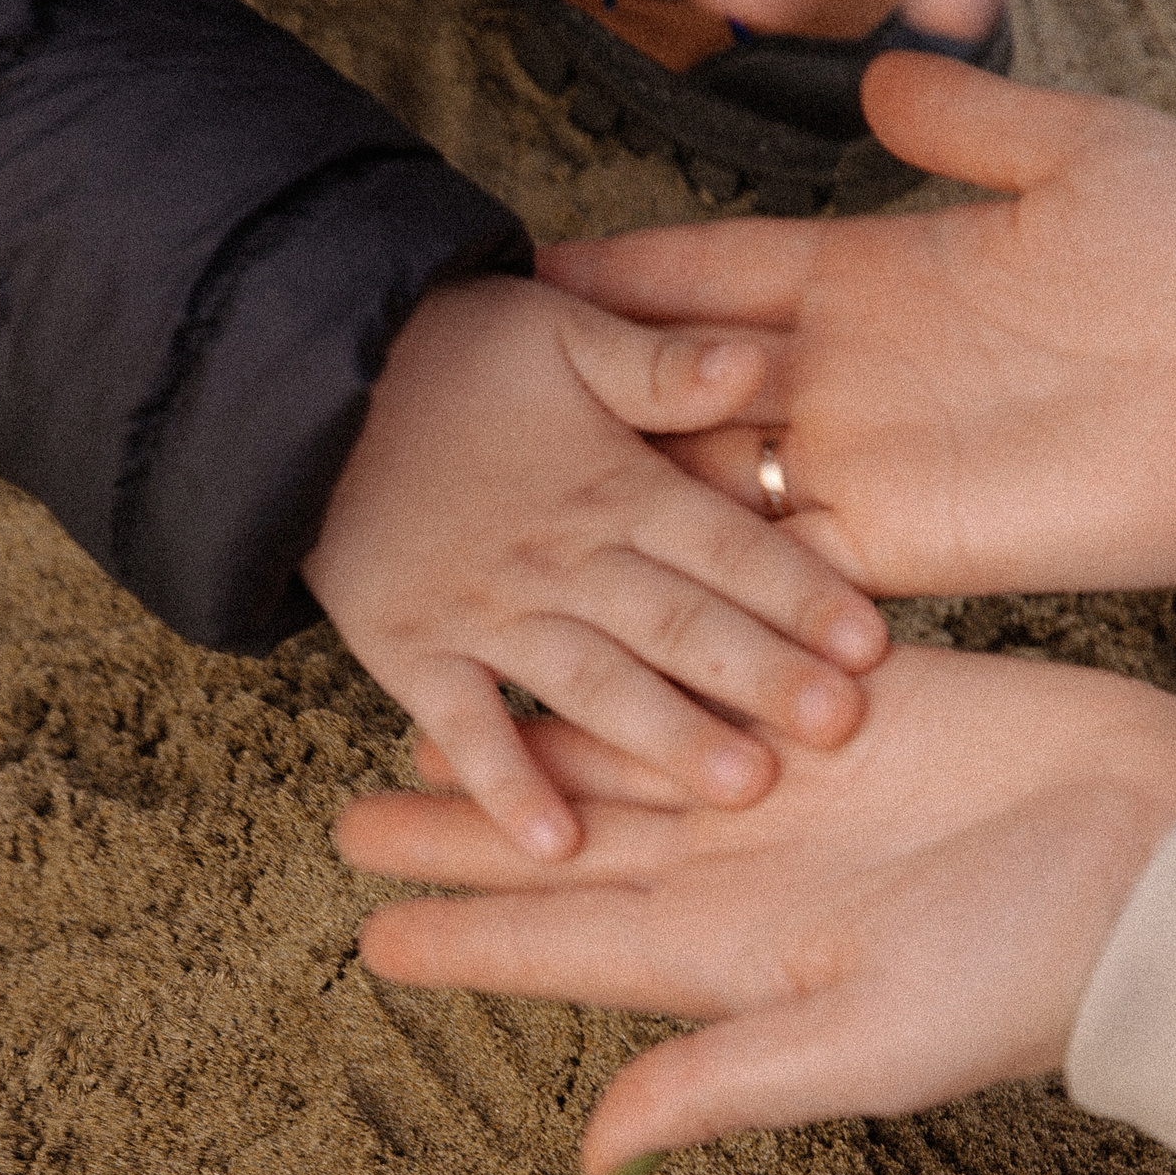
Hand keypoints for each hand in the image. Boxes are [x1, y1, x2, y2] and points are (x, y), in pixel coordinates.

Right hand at [303, 275, 887, 861]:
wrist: (304, 382)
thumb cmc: (450, 354)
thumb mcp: (563, 330)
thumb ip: (661, 363)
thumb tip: (758, 364)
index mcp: (612, 482)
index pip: (724, 543)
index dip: (800, 590)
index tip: (871, 643)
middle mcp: (560, 555)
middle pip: (676, 622)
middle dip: (760, 675)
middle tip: (840, 728)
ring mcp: (484, 610)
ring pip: (590, 682)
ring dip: (664, 737)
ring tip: (741, 787)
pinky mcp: (411, 648)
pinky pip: (464, 725)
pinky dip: (505, 784)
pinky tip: (557, 844)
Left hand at [339, 643, 1175, 1174]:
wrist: (1175, 853)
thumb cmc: (1036, 969)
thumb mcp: (867, 1039)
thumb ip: (724, 1080)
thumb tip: (593, 1153)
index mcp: (730, 945)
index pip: (564, 941)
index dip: (466, 936)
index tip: (371, 938)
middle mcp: (740, 857)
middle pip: (567, 835)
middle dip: (465, 824)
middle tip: (353, 812)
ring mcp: (787, 770)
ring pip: (623, 739)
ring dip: (538, 729)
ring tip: (446, 714)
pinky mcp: (842, 691)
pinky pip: (716, 660)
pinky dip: (647, 645)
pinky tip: (586, 622)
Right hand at [540, 54, 1175, 597]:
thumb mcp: (1083, 151)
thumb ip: (973, 122)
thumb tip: (879, 75)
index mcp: (872, 271)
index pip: (708, 274)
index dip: (618, 277)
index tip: (519, 279)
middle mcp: (853, 375)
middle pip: (680, 385)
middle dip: (582, 394)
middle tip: (467, 410)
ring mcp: (878, 466)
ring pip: (713, 484)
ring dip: (623, 494)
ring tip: (504, 510)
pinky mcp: (918, 548)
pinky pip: (788, 570)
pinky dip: (710, 580)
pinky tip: (617, 590)